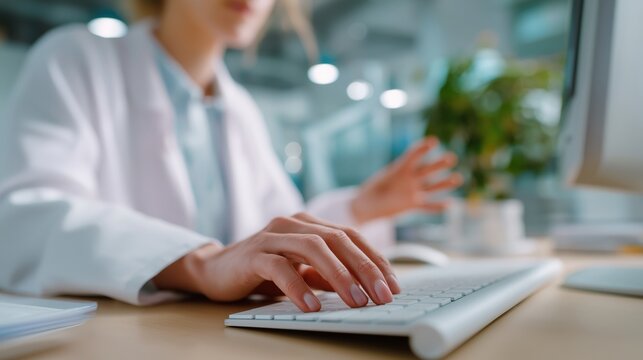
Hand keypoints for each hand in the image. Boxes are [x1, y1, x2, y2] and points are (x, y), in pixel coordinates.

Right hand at [153, 213, 400, 311]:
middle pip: (338, 240)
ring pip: (314, 248)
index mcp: (309, 224)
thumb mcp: (303, 272)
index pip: (351, 236)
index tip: (393, 285)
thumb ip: (329, 275)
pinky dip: (299, 287)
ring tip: (356, 301)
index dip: (375, 259)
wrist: (215, 269)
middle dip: (365, 268)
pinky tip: (312, 306)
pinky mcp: (253, 254)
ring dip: (340, 275)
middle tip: (382, 295)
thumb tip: (367, 289)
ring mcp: (272, 236)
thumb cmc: (264, 270)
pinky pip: (280, 268)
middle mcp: (294, 223)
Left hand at [351, 136, 461, 223]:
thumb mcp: (375, 184)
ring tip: (458, 178)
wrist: (368, 205)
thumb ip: (381, 184)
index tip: (433, 141)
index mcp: (399, 170)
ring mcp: (412, 191)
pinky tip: (449, 204)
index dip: (422, 149)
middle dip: (438, 165)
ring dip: (444, 183)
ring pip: (431, 187)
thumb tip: (380, 187)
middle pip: (426, 170)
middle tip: (452, 158)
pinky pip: (427, 206)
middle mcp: (409, 179)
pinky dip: (437, 206)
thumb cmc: (370, 190)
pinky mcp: (412, 204)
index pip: (412, 157)